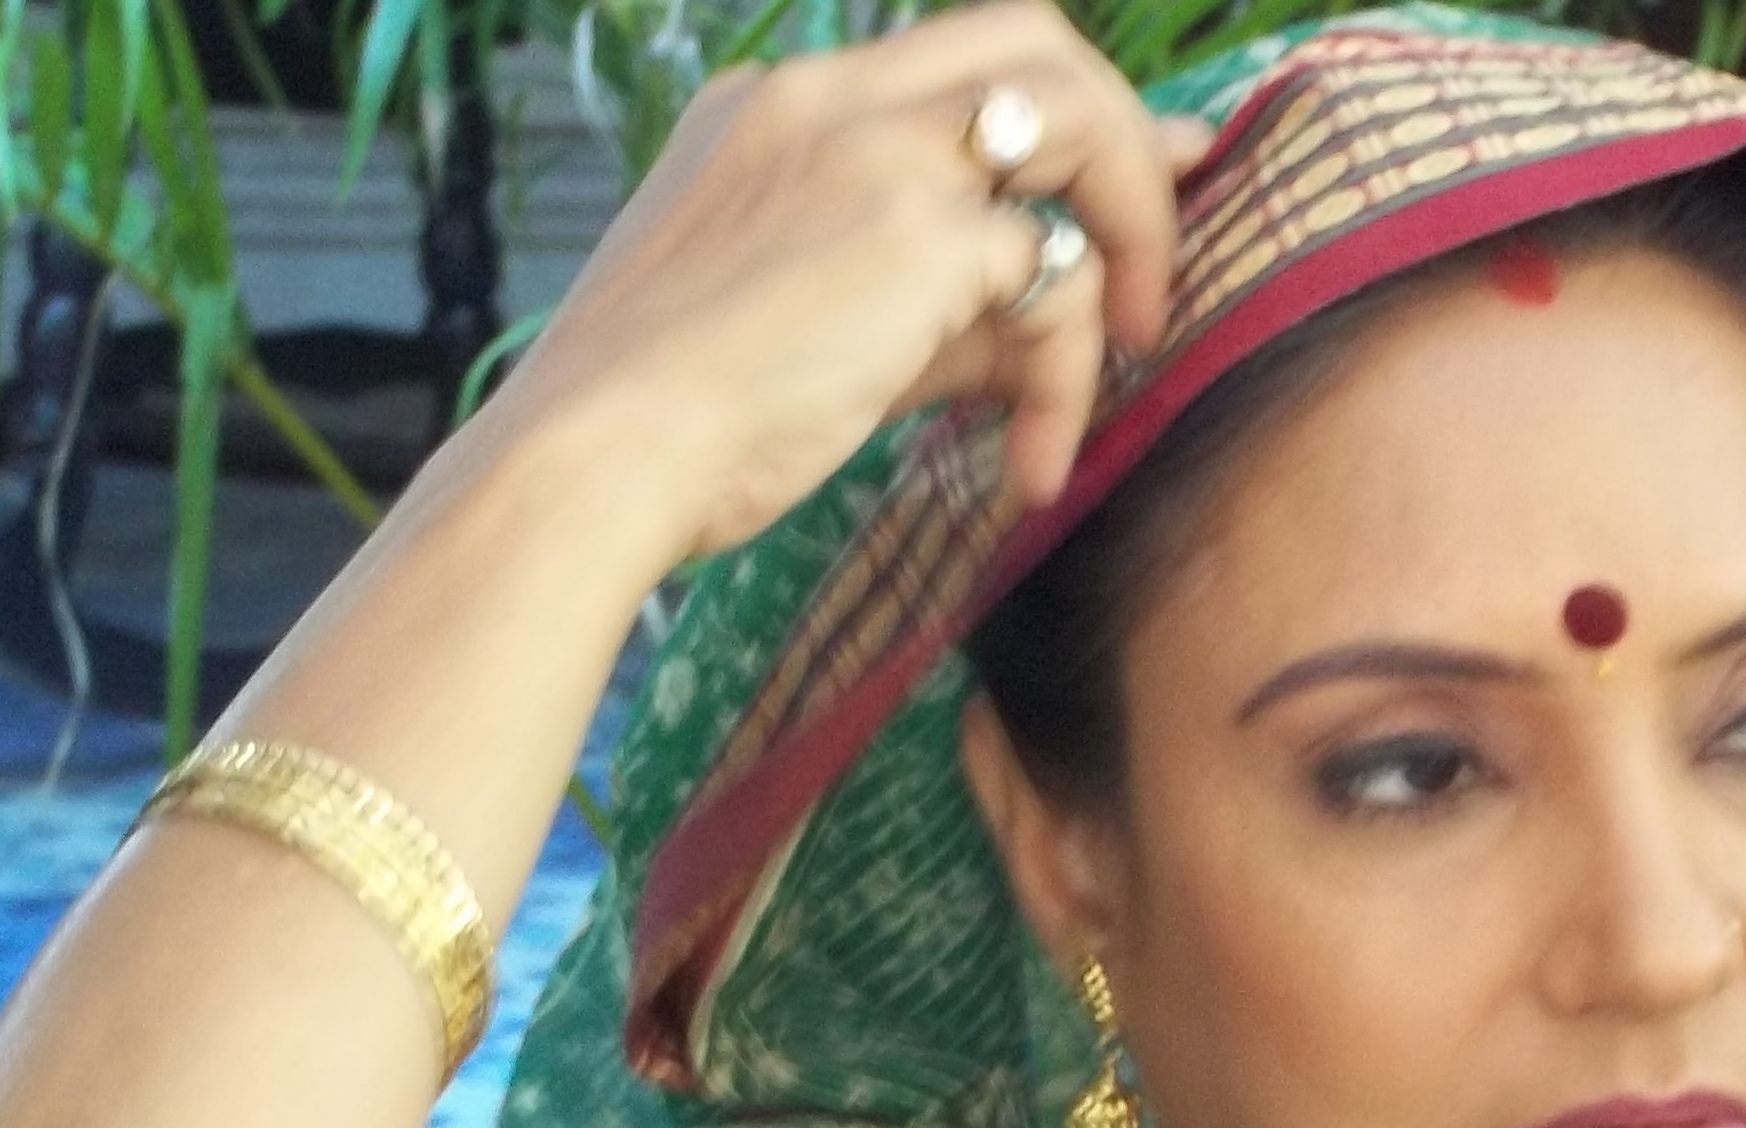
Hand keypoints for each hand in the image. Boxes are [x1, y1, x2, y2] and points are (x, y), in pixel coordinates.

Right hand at [478, 3, 1208, 584]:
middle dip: (1124, 151)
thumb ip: (937, 318)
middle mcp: (826, 100)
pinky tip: (1031, 465)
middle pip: (1035, 44)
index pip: (955, 74)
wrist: (596, 456)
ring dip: (1133, 239)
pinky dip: (1070, 375)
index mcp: (778, 112)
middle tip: (1149, 281)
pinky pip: (1057, 275)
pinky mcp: (915, 234)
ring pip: (1073, 125)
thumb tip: (1062, 325)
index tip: (1146, 178)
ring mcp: (872, 152)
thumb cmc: (678, 429)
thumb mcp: (817, 345)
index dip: (1065, 124)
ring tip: (1123, 365)